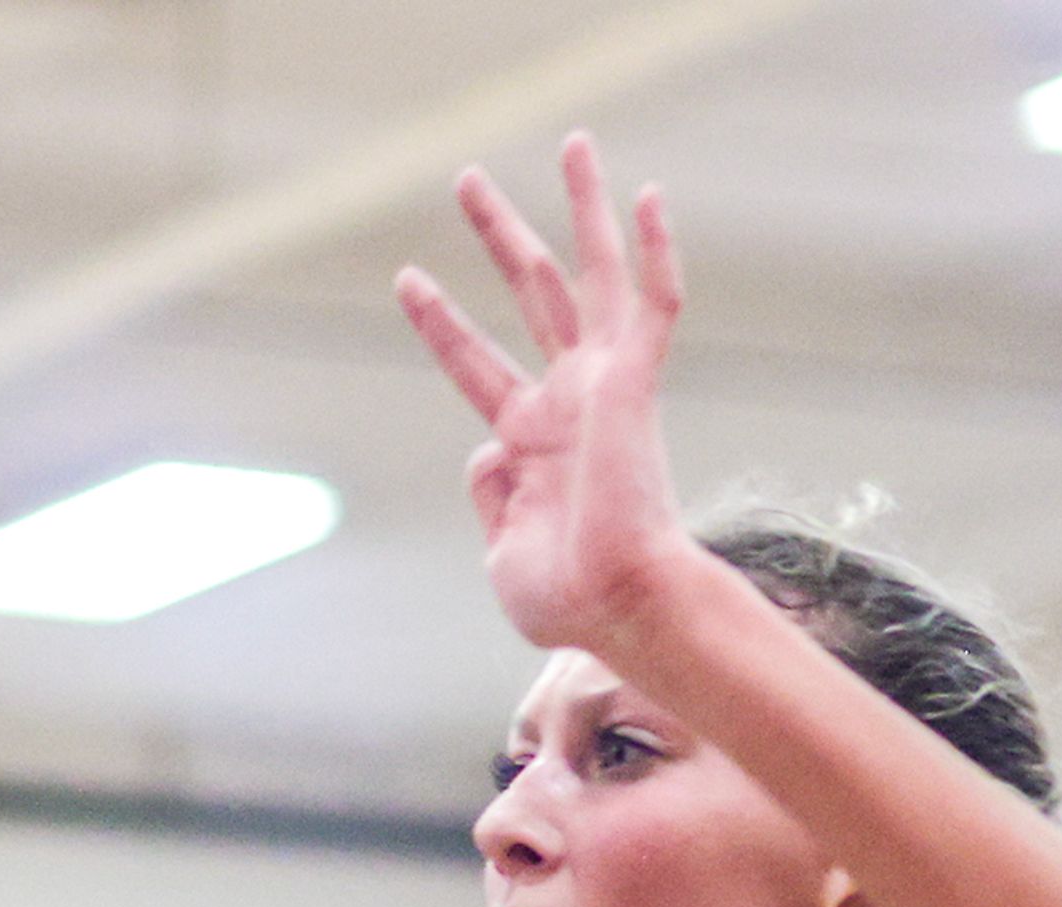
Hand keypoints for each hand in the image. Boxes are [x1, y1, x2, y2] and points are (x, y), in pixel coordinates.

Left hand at [396, 134, 693, 654]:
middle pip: (532, 293)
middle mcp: (568, 402)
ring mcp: (602, 389)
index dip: (441, 322)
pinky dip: (654, 251)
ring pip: (593, 274)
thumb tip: (486, 449)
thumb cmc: (566, 599)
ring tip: (572, 140)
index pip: (475, 363)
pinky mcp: (632, 385)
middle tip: (466, 178)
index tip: (407, 278)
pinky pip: (651, 306)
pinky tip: (648, 195)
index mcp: (530, 443)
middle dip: (500, 234)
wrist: (617, 609)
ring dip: (579, 208)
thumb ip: (489, 494)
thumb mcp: (501, 550)